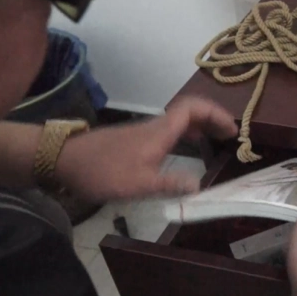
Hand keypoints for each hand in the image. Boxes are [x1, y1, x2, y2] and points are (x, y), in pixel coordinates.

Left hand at [55, 97, 237, 200]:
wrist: (64, 161)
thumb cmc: (103, 171)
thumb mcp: (138, 184)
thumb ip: (170, 184)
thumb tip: (201, 186)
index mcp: (160, 132)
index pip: (193, 108)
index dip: (215, 113)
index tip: (232, 128)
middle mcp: (156, 126)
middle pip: (190, 112)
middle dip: (214, 119)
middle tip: (231, 135)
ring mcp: (147, 131)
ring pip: (181, 120)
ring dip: (202, 126)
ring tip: (218, 140)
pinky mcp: (139, 139)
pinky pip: (172, 129)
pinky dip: (188, 133)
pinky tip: (191, 147)